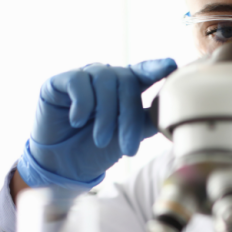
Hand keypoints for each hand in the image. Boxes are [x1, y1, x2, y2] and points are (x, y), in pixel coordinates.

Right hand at [17, 59, 177, 190]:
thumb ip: (147, 121)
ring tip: (101, 140)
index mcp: (125, 87)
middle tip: (129, 148)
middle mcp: (105, 77)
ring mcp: (83, 77)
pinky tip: (77, 122)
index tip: (171, 65)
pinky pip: (78, 81)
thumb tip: (171, 112)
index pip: (143, 72)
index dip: (156, 68)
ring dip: (106, 115)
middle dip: (129, 116)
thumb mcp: (128, 137)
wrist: (64, 165)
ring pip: (104, 80)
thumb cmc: (97, 150)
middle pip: (126, 82)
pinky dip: (82, 104)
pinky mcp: (59, 81)